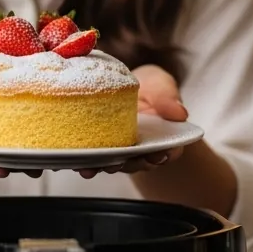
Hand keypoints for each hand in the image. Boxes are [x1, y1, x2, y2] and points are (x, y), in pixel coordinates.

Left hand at [77, 64, 187, 178]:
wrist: (124, 86)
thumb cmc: (147, 86)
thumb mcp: (160, 84)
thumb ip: (167, 97)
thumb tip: (180, 113)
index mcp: (162, 139)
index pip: (166, 152)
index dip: (162, 155)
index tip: (157, 154)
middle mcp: (141, 150)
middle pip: (137, 163)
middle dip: (128, 164)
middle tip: (118, 161)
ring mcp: (119, 152)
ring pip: (113, 165)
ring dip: (102, 167)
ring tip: (91, 166)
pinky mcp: (100, 149)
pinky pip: (92, 160)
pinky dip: (83, 162)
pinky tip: (72, 161)